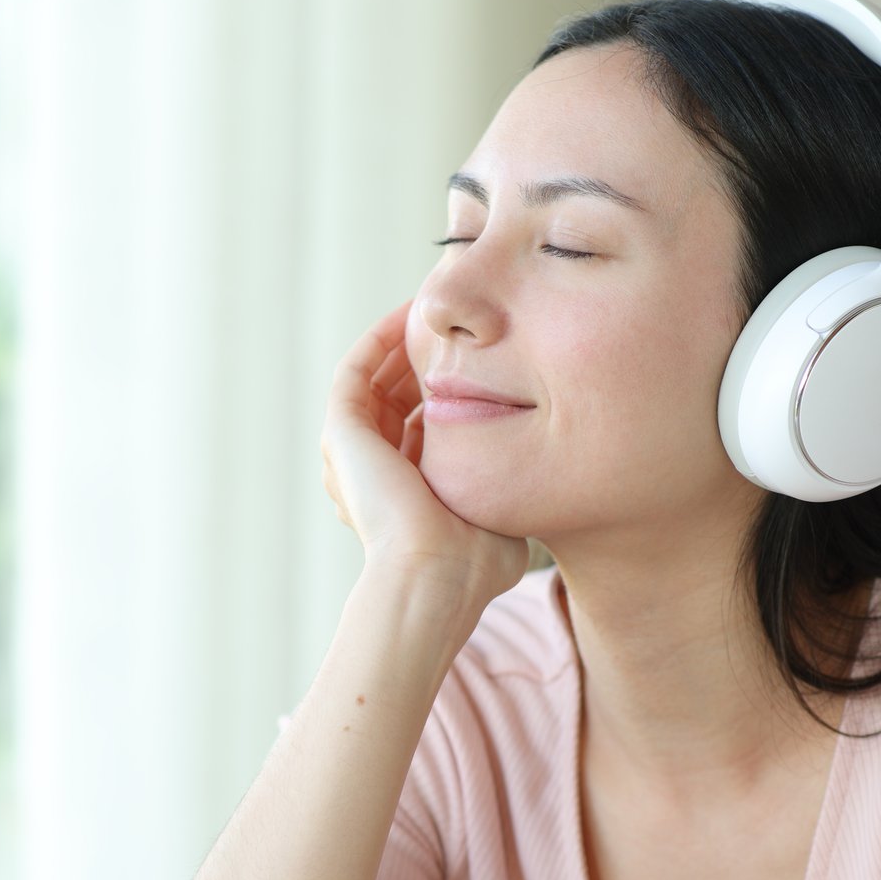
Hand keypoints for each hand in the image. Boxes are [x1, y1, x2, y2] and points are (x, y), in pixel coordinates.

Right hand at [321, 303, 529, 609]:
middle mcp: (373, 468)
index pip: (424, 422)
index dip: (452, 384)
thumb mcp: (499, 511)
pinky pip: (357, 370)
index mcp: (407, 488)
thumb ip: (508, 486)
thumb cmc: (475, 560)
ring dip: (403, 340)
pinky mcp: (341, 433)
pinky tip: (411, 314)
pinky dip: (381, 339)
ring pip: (376, 377)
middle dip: (427, 354)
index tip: (486, 353)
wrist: (437, 574)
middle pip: (397, 393)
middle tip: (460, 320)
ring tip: (435, 305)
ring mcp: (352, 450)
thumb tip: (540, 474)